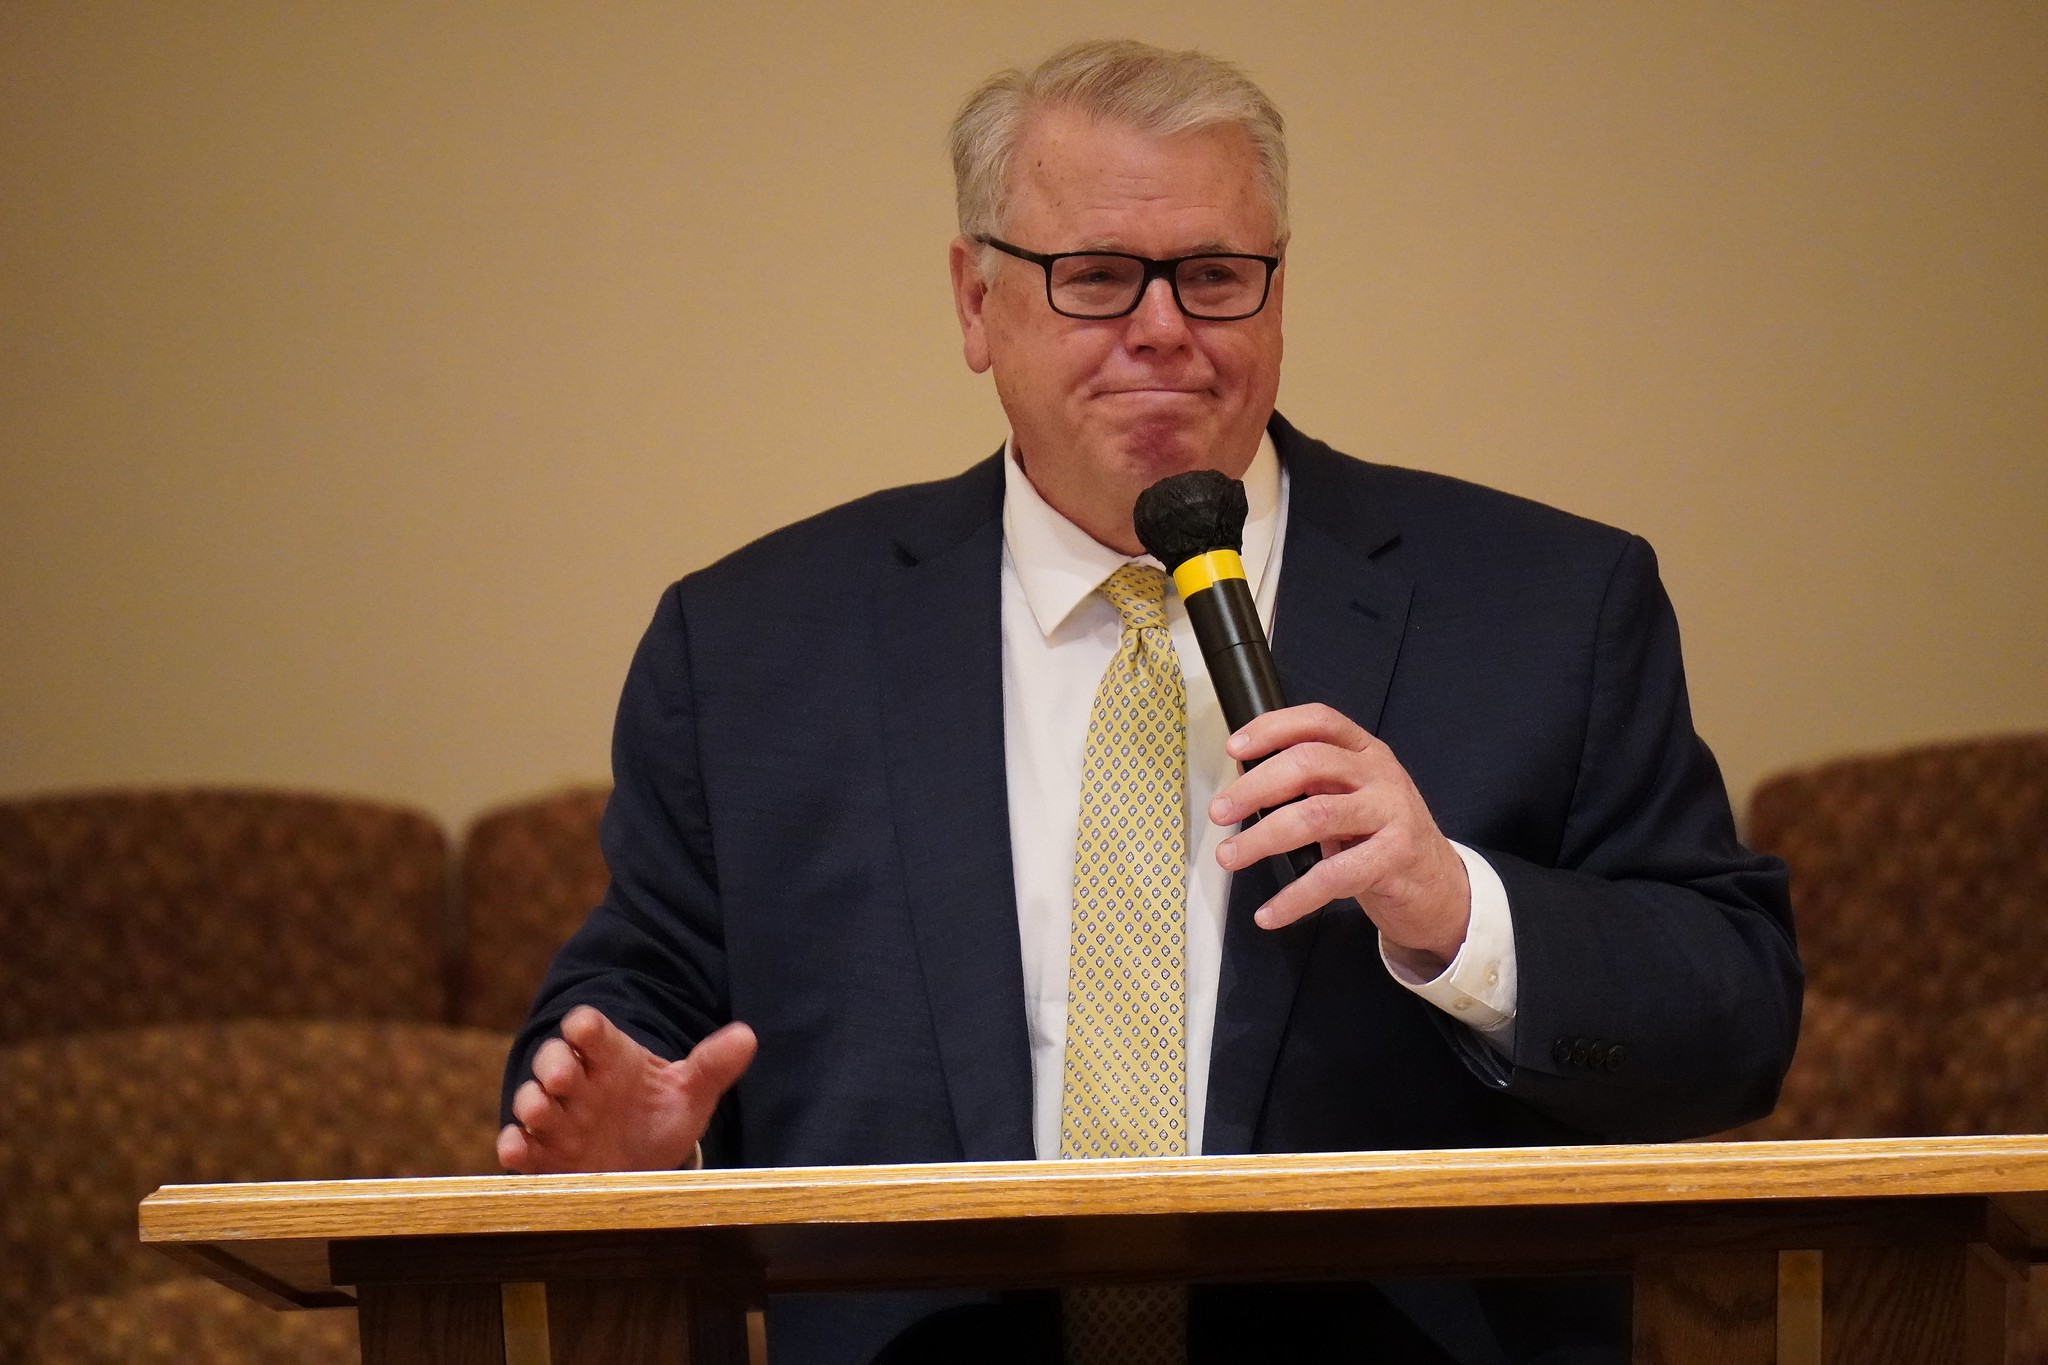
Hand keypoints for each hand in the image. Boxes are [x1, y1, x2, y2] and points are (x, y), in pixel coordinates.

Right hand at [497, 1006, 756, 1173]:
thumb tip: (748, 1036)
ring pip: (532, 1099)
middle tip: (563, 1077)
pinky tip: (515, 1149)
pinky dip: (514, 1146)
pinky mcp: (544, 1154)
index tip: (584, 1028)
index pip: (590, 1029)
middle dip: (553, 1064)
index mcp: (610, 1056)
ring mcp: (557, 1117)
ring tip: (541, 1109)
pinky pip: (519, 1146)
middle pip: (553, 1058)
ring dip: (532, 1102)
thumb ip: (713, 1064)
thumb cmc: (660, 1114)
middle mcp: (578, 1082)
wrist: (644, 1162)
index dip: (584, 1027)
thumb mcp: (691, 1091)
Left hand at [1209, 703, 1470, 969]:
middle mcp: (1380, 774)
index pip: (1318, 721)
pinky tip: (1270, 912)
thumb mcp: (1350, 797)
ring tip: (1231, 855)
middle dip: (1255, 786)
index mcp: (1364, 751)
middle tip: (1220, 811)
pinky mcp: (1396, 856)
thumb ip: (1311, 784)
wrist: (1439, 885)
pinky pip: (1334, 875)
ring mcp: (1391, 812)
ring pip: (1315, 816)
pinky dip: (1295, 897)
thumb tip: (1244, 784)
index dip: (1273, 728)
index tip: (1234, 748)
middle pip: (1309, 764)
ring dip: (1263, 838)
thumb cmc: (1381, 837)